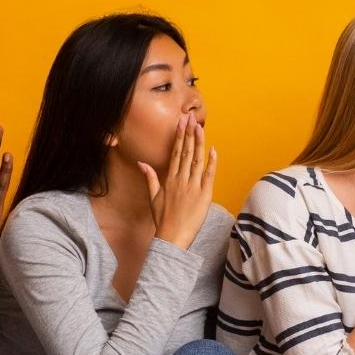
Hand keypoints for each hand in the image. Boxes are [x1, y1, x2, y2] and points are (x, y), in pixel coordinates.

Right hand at [139, 118, 217, 248]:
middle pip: (186, 152)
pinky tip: (213, 150)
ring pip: (196, 160)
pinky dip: (211, 162)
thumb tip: (142, 163)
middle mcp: (181, 180)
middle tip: (191, 117)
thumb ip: (150, 178)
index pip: (175, 153)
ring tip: (200, 126)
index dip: (179, 137)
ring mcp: (193, 187)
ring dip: (199, 142)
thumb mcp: (153, 197)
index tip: (181, 123)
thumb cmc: (163, 220)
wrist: (172, 238)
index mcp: (170, 180)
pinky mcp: (204, 195)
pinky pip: (209, 175)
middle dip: (189, 133)